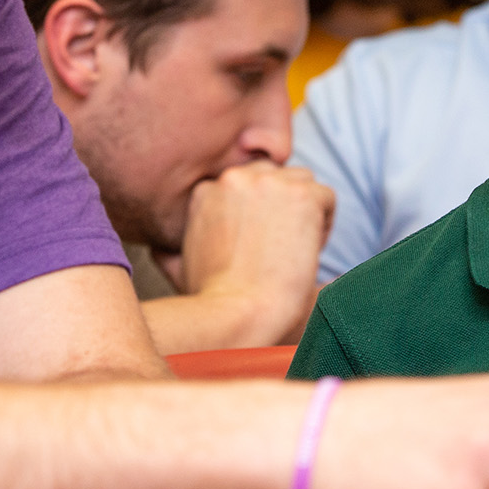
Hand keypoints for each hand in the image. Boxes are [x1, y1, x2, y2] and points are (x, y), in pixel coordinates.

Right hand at [167, 161, 333, 346]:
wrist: (240, 312)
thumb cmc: (213, 301)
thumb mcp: (179, 269)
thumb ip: (169, 251)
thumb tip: (162, 249)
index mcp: (205, 191)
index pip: (245, 186)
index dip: (258, 216)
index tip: (258, 246)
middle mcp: (234, 178)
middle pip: (273, 177)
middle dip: (281, 208)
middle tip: (280, 249)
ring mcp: (269, 182)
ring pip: (302, 183)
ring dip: (305, 213)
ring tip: (296, 250)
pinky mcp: (300, 194)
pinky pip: (326, 198)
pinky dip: (325, 225)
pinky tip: (309, 253)